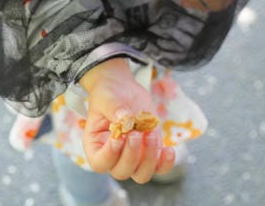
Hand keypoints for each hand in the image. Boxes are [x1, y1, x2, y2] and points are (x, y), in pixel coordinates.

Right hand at [79, 59, 176, 181]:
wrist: (123, 89)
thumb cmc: (108, 94)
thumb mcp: (106, 97)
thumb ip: (114, 109)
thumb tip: (127, 120)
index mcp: (95, 146)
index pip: (100, 164)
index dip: (110, 155)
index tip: (119, 137)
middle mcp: (113, 157)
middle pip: (121, 172)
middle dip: (131, 155)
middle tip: (136, 132)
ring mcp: (133, 157)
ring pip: (141, 174)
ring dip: (149, 158)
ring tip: (150, 134)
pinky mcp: (150, 152)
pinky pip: (159, 168)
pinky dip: (165, 163)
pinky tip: (169, 149)